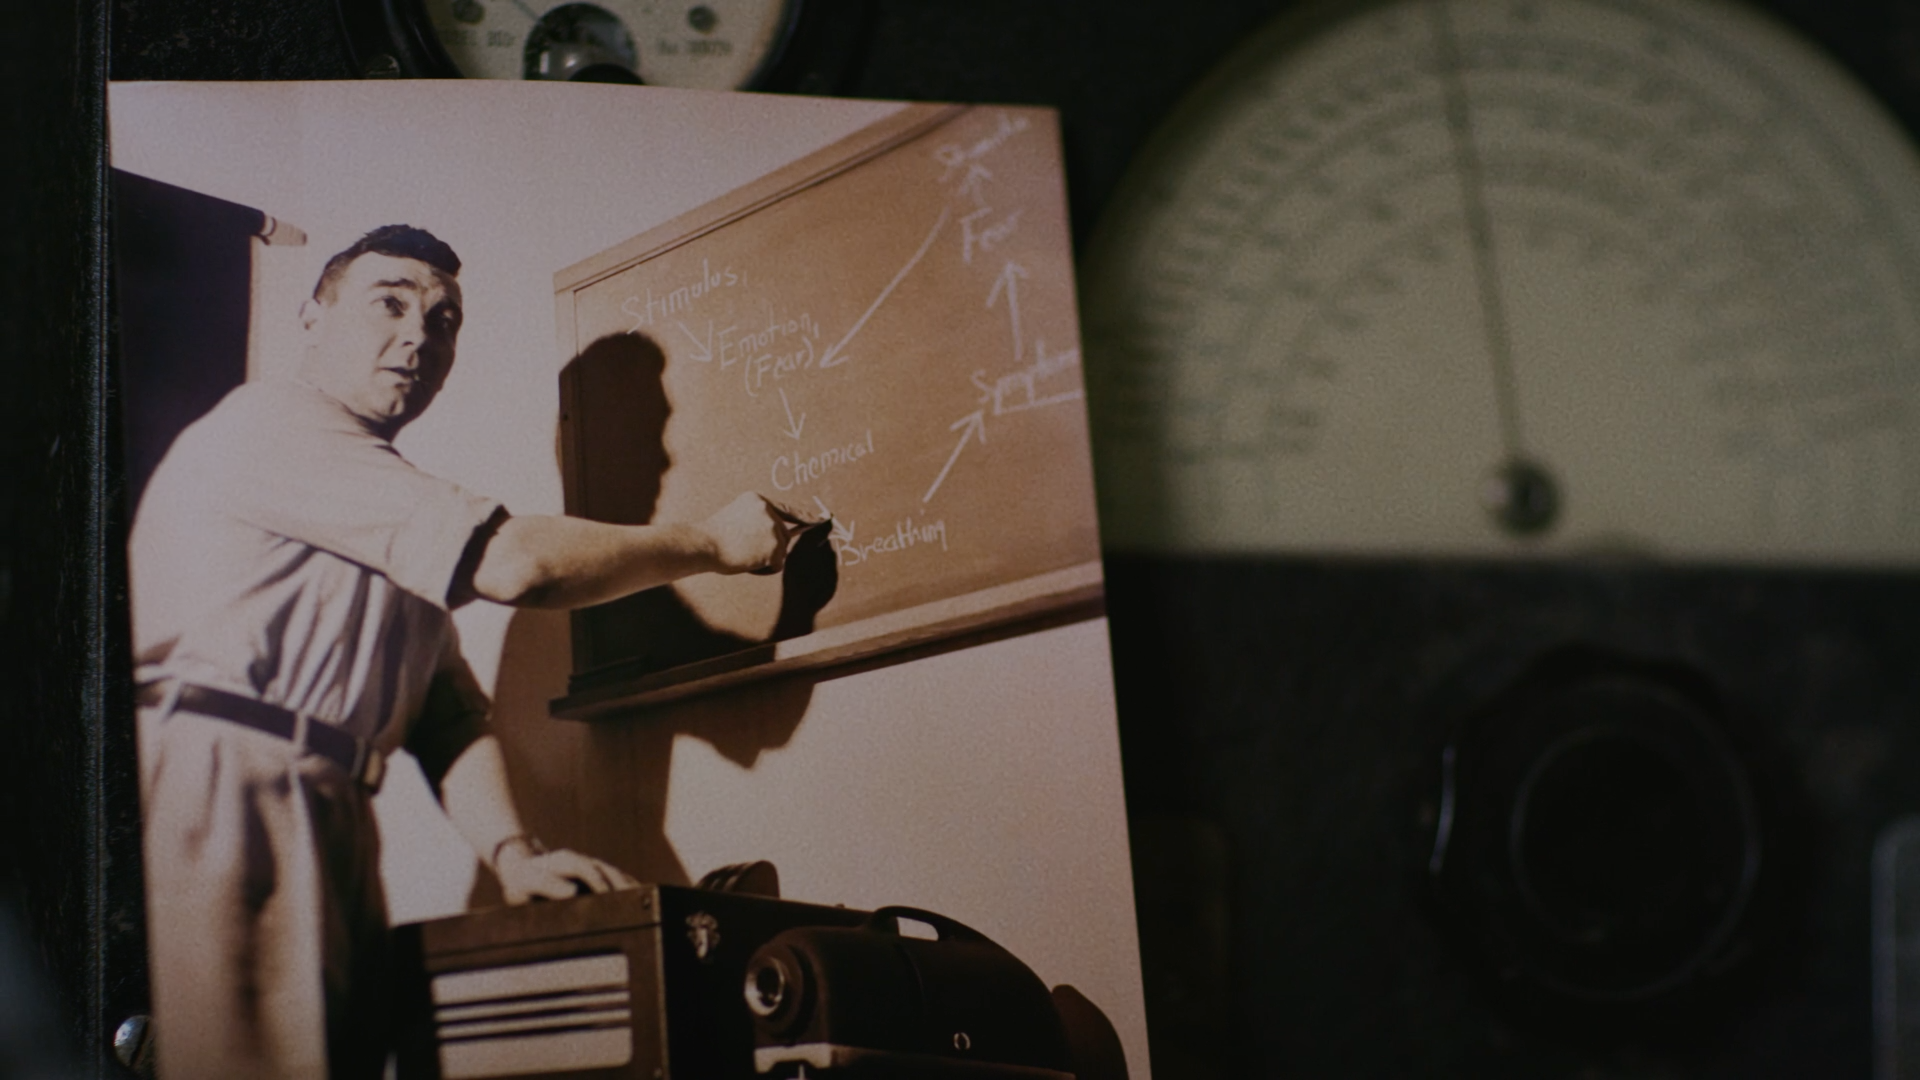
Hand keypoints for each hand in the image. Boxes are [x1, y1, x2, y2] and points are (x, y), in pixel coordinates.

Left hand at [494, 839, 639, 903]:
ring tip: (644, 902)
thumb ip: (546, 885)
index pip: (587, 868)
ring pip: (614, 874)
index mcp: (565, 861)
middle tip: (635, 902)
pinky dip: (627, 887)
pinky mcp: (594, 874)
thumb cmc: (522, 881)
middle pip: (607, 871)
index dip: (599, 881)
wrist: (521, 868)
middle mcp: (581, 861)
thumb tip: (572, 892)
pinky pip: (614, 879)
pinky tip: (639, 898)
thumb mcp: (526, 882)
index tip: (608, 896)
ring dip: (627, 887)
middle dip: (620, 886)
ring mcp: (589, 866)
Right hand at [701, 492, 821, 575]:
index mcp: (757, 499)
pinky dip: (765, 569)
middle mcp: (768, 509)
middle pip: (784, 535)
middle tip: (746, 550)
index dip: (804, 516)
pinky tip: (748, 562)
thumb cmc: (714, 536)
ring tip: (743, 554)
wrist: (704, 544)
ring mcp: (772, 527)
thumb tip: (780, 534)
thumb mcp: (737, 517)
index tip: (821, 518)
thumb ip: (758, 521)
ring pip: (781, 550)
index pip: (786, 509)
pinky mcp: (775, 545)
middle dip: (772, 547)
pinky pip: (778, 564)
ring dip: (766, 558)